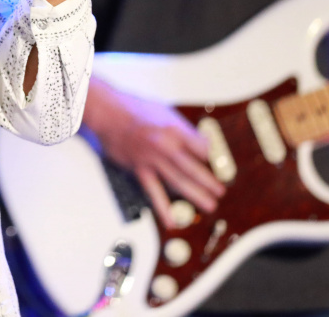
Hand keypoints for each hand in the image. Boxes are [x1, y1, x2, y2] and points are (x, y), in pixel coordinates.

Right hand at [83, 78, 225, 226]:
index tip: (219, 164)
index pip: (202, 147)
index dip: (212, 157)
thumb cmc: (134, 108)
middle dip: (208, 181)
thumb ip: (183, 128)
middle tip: (220, 192)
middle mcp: (165, 145)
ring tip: (208, 205)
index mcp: (174, 129)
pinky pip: (153, 191)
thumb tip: (199, 142)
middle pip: (192, 167)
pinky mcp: (139, 169)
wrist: (108, 113)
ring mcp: (151, 159)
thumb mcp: (165, 111)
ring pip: (177, 181)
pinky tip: (170, 220)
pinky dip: (162, 207)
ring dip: (195, 194)